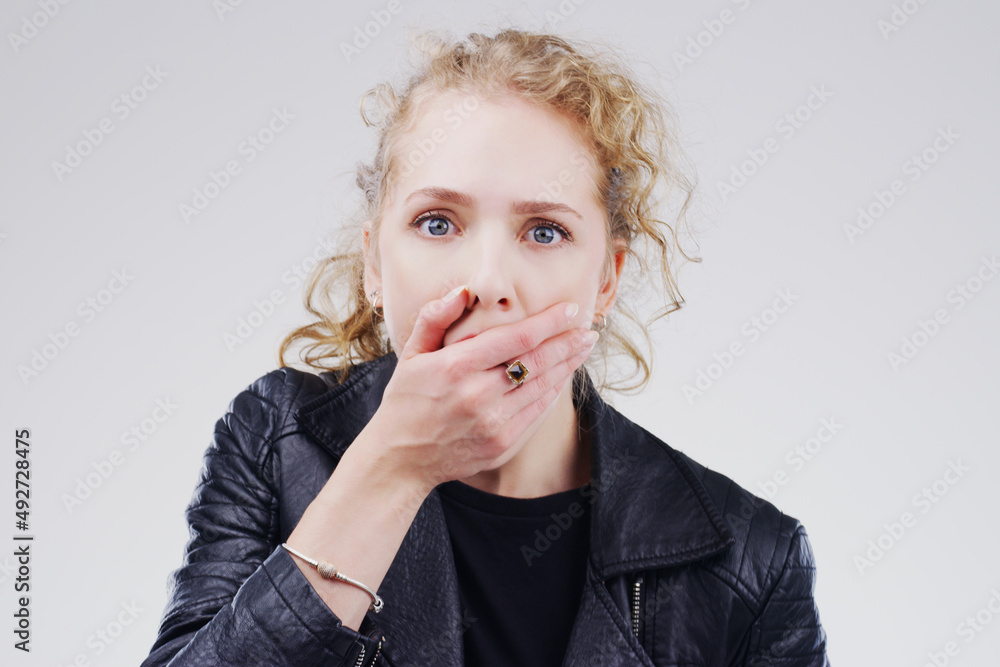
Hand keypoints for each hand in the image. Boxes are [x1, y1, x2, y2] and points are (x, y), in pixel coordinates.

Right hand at [361, 285, 598, 492]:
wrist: (401, 458)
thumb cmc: (407, 400)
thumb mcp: (412, 354)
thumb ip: (435, 317)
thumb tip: (463, 291)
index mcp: (456, 367)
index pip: (516, 338)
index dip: (549, 322)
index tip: (570, 309)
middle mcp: (478, 395)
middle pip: (538, 362)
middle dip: (569, 344)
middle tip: (589, 331)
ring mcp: (493, 423)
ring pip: (542, 387)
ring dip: (567, 366)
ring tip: (583, 349)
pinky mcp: (502, 444)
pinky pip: (538, 413)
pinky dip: (553, 393)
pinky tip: (562, 378)